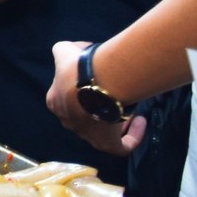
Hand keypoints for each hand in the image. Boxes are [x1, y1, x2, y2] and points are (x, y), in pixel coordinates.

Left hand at [47, 41, 147, 157]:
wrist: (93, 84)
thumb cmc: (77, 67)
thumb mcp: (65, 50)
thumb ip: (67, 49)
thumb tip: (80, 49)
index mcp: (55, 102)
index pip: (69, 100)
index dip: (85, 92)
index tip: (101, 84)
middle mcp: (68, 121)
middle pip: (86, 117)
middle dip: (100, 108)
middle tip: (115, 97)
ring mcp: (86, 135)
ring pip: (102, 132)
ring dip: (116, 121)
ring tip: (130, 108)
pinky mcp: (105, 144)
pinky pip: (120, 147)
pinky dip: (132, 136)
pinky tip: (140, 120)